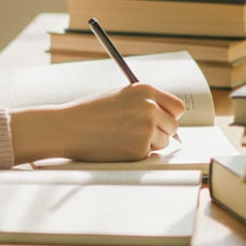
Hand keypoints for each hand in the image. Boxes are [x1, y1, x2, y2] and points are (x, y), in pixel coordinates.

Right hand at [9, 83, 184, 164]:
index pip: (177, 106)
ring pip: (163, 142)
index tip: (163, 120)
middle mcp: (150, 108)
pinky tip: (118, 145)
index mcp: (145, 90)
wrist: (68, 128)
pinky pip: (149, 154)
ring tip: (123, 137)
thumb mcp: (119, 97)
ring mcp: (146, 129)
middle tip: (139, 132)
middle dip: (160, 131)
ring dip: (149, 144)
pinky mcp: (139, 149)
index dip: (170, 115)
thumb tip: (167, 119)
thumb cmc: (90, 112)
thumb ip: (143, 103)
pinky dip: (137, 153)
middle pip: (173, 126)